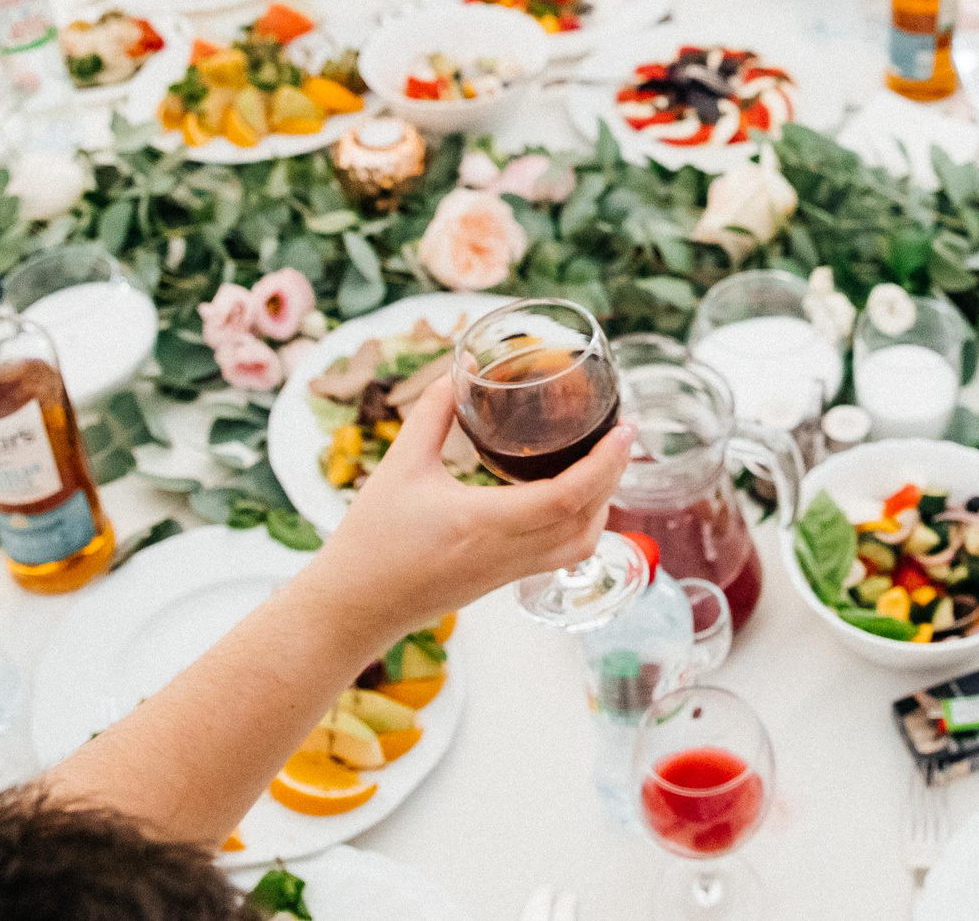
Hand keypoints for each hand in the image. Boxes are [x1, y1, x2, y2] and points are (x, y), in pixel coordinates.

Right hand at [306, 376, 631, 653]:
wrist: (352, 607)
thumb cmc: (372, 539)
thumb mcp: (399, 466)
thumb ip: (431, 416)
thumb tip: (460, 371)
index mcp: (485, 522)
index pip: (566, 497)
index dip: (605, 463)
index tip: (626, 431)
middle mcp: (506, 552)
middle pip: (586, 521)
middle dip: (615, 478)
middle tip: (621, 437)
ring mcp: (507, 572)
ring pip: (579, 545)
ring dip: (602, 507)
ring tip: (602, 466)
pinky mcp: (501, 581)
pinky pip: (559, 557)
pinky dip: (580, 527)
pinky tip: (570, 499)